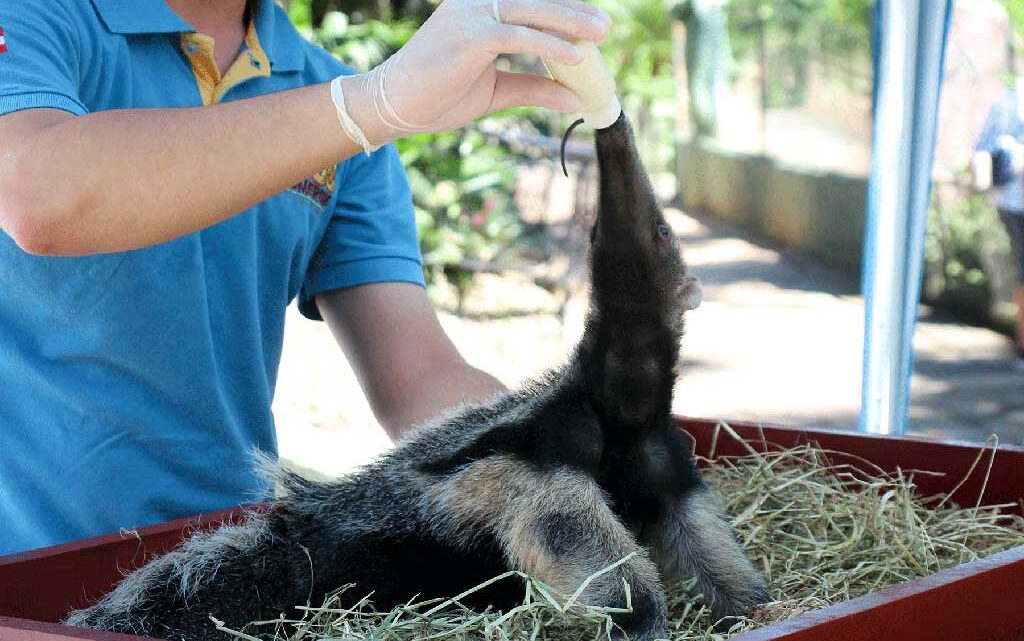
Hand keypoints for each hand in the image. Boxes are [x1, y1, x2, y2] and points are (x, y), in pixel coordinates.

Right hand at [341, 0, 610, 144]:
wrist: (391, 107)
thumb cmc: (436, 96)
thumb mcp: (495, 91)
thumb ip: (532, 87)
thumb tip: (573, 98)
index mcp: (480, 11)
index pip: (530, 3)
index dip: (564, 9)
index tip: (592, 24)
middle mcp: (476, 4)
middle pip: (536, 1)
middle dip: (574, 12)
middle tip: (606, 27)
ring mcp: (471, 16)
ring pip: (532, 11)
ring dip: (570, 22)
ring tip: (600, 35)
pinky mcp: (469, 36)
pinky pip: (518, 36)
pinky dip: (549, 45)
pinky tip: (574, 57)